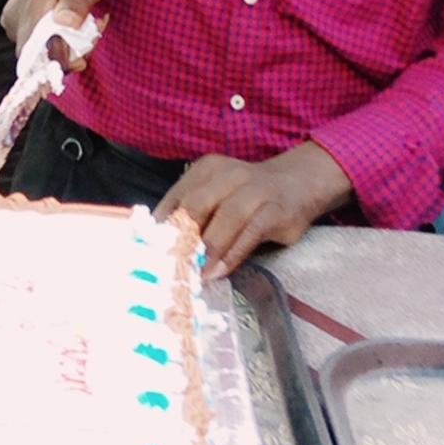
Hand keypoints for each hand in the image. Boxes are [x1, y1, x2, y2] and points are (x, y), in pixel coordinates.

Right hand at [0, 0, 108, 58]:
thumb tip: (67, 22)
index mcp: (35, 5)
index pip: (44, 54)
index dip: (67, 60)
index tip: (87, 48)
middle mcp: (18, 18)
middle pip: (41, 59)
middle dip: (69, 54)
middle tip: (90, 32)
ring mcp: (12, 22)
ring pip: (38, 53)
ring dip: (63, 47)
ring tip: (81, 23)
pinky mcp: (13, 25)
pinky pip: (33, 45)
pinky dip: (52, 41)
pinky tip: (66, 24)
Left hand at [153, 142, 352, 279]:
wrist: (296, 182)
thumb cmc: (246, 195)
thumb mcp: (217, 196)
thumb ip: (193, 215)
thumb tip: (159, 246)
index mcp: (206, 170)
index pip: (177, 197)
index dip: (161, 226)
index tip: (147, 252)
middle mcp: (228, 175)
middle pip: (198, 205)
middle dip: (181, 237)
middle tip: (169, 265)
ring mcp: (255, 190)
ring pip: (226, 217)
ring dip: (208, 249)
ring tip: (195, 274)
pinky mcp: (275, 209)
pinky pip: (250, 232)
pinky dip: (233, 253)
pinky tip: (220, 271)